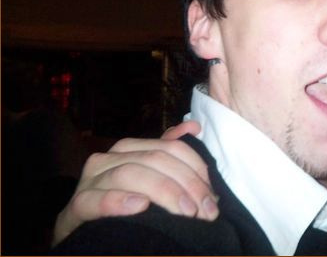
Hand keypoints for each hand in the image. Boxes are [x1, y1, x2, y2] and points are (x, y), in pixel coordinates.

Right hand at [52, 120, 216, 246]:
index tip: (213, 196)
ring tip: (186, 212)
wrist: (83, 237)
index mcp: (128, 149)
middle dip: (187, 185)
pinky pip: (94, 200)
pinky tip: (140, 207)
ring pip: (130, 174)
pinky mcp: (75, 207)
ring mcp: (89, 181)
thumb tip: (194, 127)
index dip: (196, 169)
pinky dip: (119, 202)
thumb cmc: (122, 208)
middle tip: (206, 211)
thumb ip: (169, 154)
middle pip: (155, 159)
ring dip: (164, 192)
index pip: (170, 148)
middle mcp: (107, 159)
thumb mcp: (149, 181)